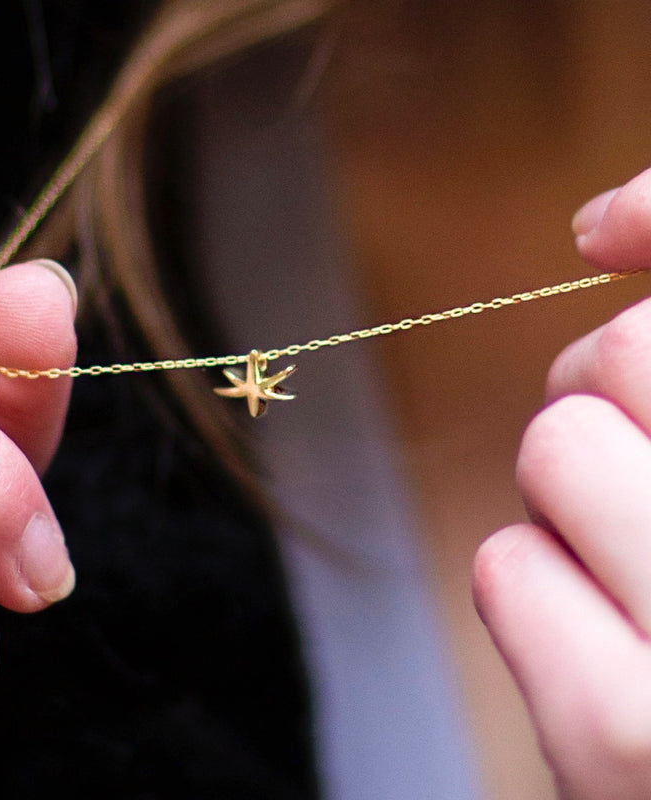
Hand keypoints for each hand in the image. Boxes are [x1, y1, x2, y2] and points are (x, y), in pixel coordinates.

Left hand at [474, 167, 650, 798]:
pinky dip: (535, 579)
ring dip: (574, 487)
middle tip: (632, 438)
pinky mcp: (618, 736)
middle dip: (605, 383)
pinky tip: (598, 632)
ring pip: (556, 449)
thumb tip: (598, 224)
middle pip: (620, 357)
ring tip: (631, 548)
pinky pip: (506, 566)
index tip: (606, 242)